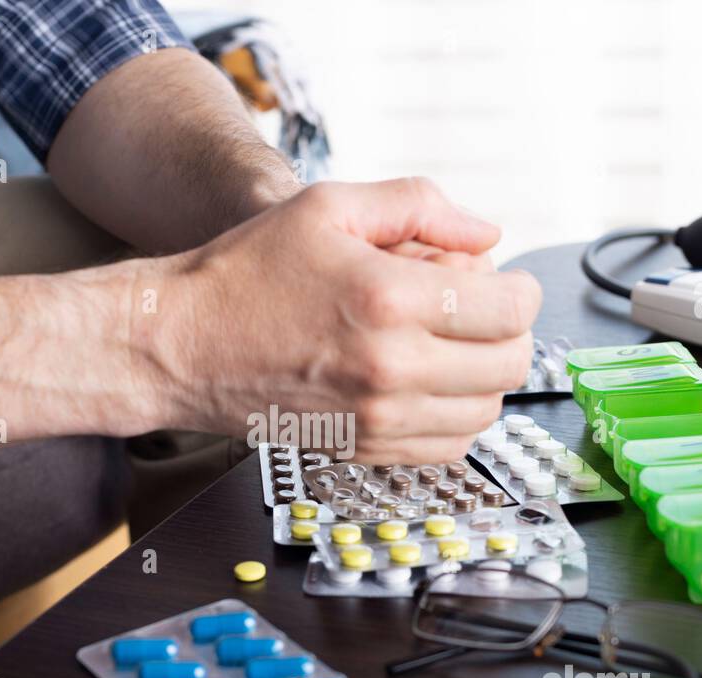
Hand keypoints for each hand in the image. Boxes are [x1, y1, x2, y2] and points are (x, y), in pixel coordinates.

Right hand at [137, 178, 540, 461]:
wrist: (180, 346)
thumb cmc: (246, 273)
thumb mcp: (328, 205)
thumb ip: (418, 205)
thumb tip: (486, 233)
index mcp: (389, 299)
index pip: (510, 310)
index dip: (521, 290)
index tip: (505, 282)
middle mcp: (391, 368)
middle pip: (509, 364)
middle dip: (510, 333)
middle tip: (483, 313)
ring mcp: (378, 418)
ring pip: (485, 412)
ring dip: (485, 377)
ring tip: (452, 348)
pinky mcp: (364, 449)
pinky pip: (449, 446)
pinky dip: (455, 416)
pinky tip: (427, 384)